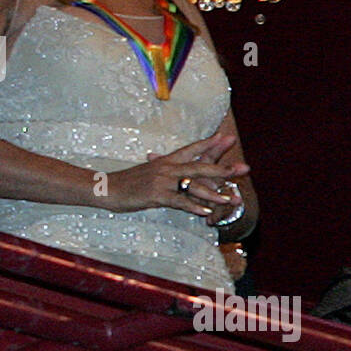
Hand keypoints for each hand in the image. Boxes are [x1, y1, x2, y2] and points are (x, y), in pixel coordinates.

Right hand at [104, 129, 249, 216]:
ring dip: (213, 194)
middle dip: (223, 168)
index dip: (210, 143)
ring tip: (229, 200)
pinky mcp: (156, 195)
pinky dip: (193, 207)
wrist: (107, 187)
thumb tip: (172, 170)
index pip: (191, 149)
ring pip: (193, 186)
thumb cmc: (126, 181)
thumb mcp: (147, 171)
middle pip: (200, 166)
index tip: (226, 137)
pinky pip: (179, 201)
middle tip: (243, 168)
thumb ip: (161, 169)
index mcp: (165, 160)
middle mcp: (166, 167)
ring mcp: (162, 181)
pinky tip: (205, 212)